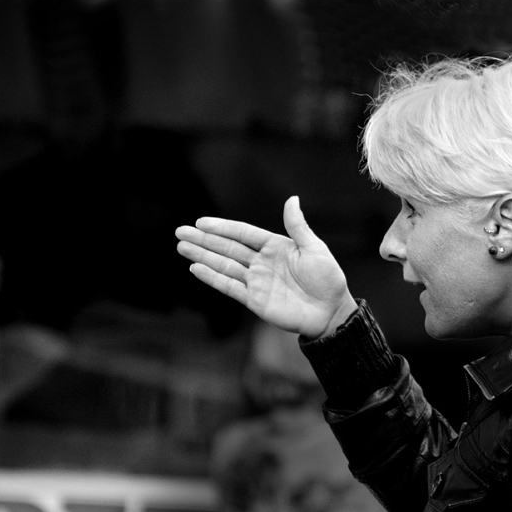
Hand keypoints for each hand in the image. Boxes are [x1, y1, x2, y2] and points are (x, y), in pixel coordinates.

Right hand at [176, 196, 357, 338]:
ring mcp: (257, 282)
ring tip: (181, 247)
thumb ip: (298, 226)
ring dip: (202, 256)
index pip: (243, 234)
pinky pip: (230, 287)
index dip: (222, 228)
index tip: (200, 222)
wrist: (331, 312)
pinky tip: (196, 269)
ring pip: (224, 266)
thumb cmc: (328, 279)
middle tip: (180, 231)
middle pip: (227, 248)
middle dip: (203, 240)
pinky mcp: (255, 301)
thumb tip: (292, 198)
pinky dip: (213, 278)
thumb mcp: (314, 249)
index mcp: (275, 247)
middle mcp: (262, 263)